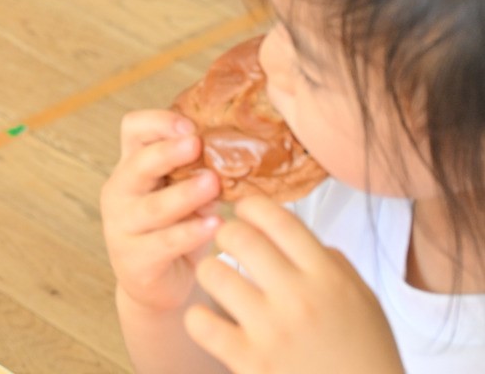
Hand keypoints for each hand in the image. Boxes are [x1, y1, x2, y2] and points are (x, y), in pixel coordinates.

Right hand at [103, 110, 224, 313]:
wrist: (156, 284)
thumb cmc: (175, 228)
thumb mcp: (183, 195)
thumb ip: (197, 175)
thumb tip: (235, 157)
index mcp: (132, 166)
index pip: (133, 129)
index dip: (158, 122)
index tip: (189, 125)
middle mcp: (120, 191)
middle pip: (138, 163)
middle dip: (168, 152)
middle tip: (196, 144)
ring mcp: (122, 225)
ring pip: (153, 206)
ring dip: (184, 193)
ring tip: (212, 185)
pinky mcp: (134, 258)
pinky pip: (164, 243)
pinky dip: (191, 233)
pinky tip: (215, 225)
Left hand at [188, 198, 402, 373]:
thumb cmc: (366, 357)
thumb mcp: (364, 303)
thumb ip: (331, 264)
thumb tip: (294, 235)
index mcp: (328, 277)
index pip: (277, 217)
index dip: (251, 207)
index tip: (245, 214)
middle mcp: (299, 297)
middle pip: (238, 235)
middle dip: (227, 235)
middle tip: (230, 249)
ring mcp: (271, 329)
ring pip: (212, 271)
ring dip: (211, 274)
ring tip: (222, 285)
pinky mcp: (249, 361)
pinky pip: (200, 322)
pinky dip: (200, 320)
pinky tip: (214, 325)